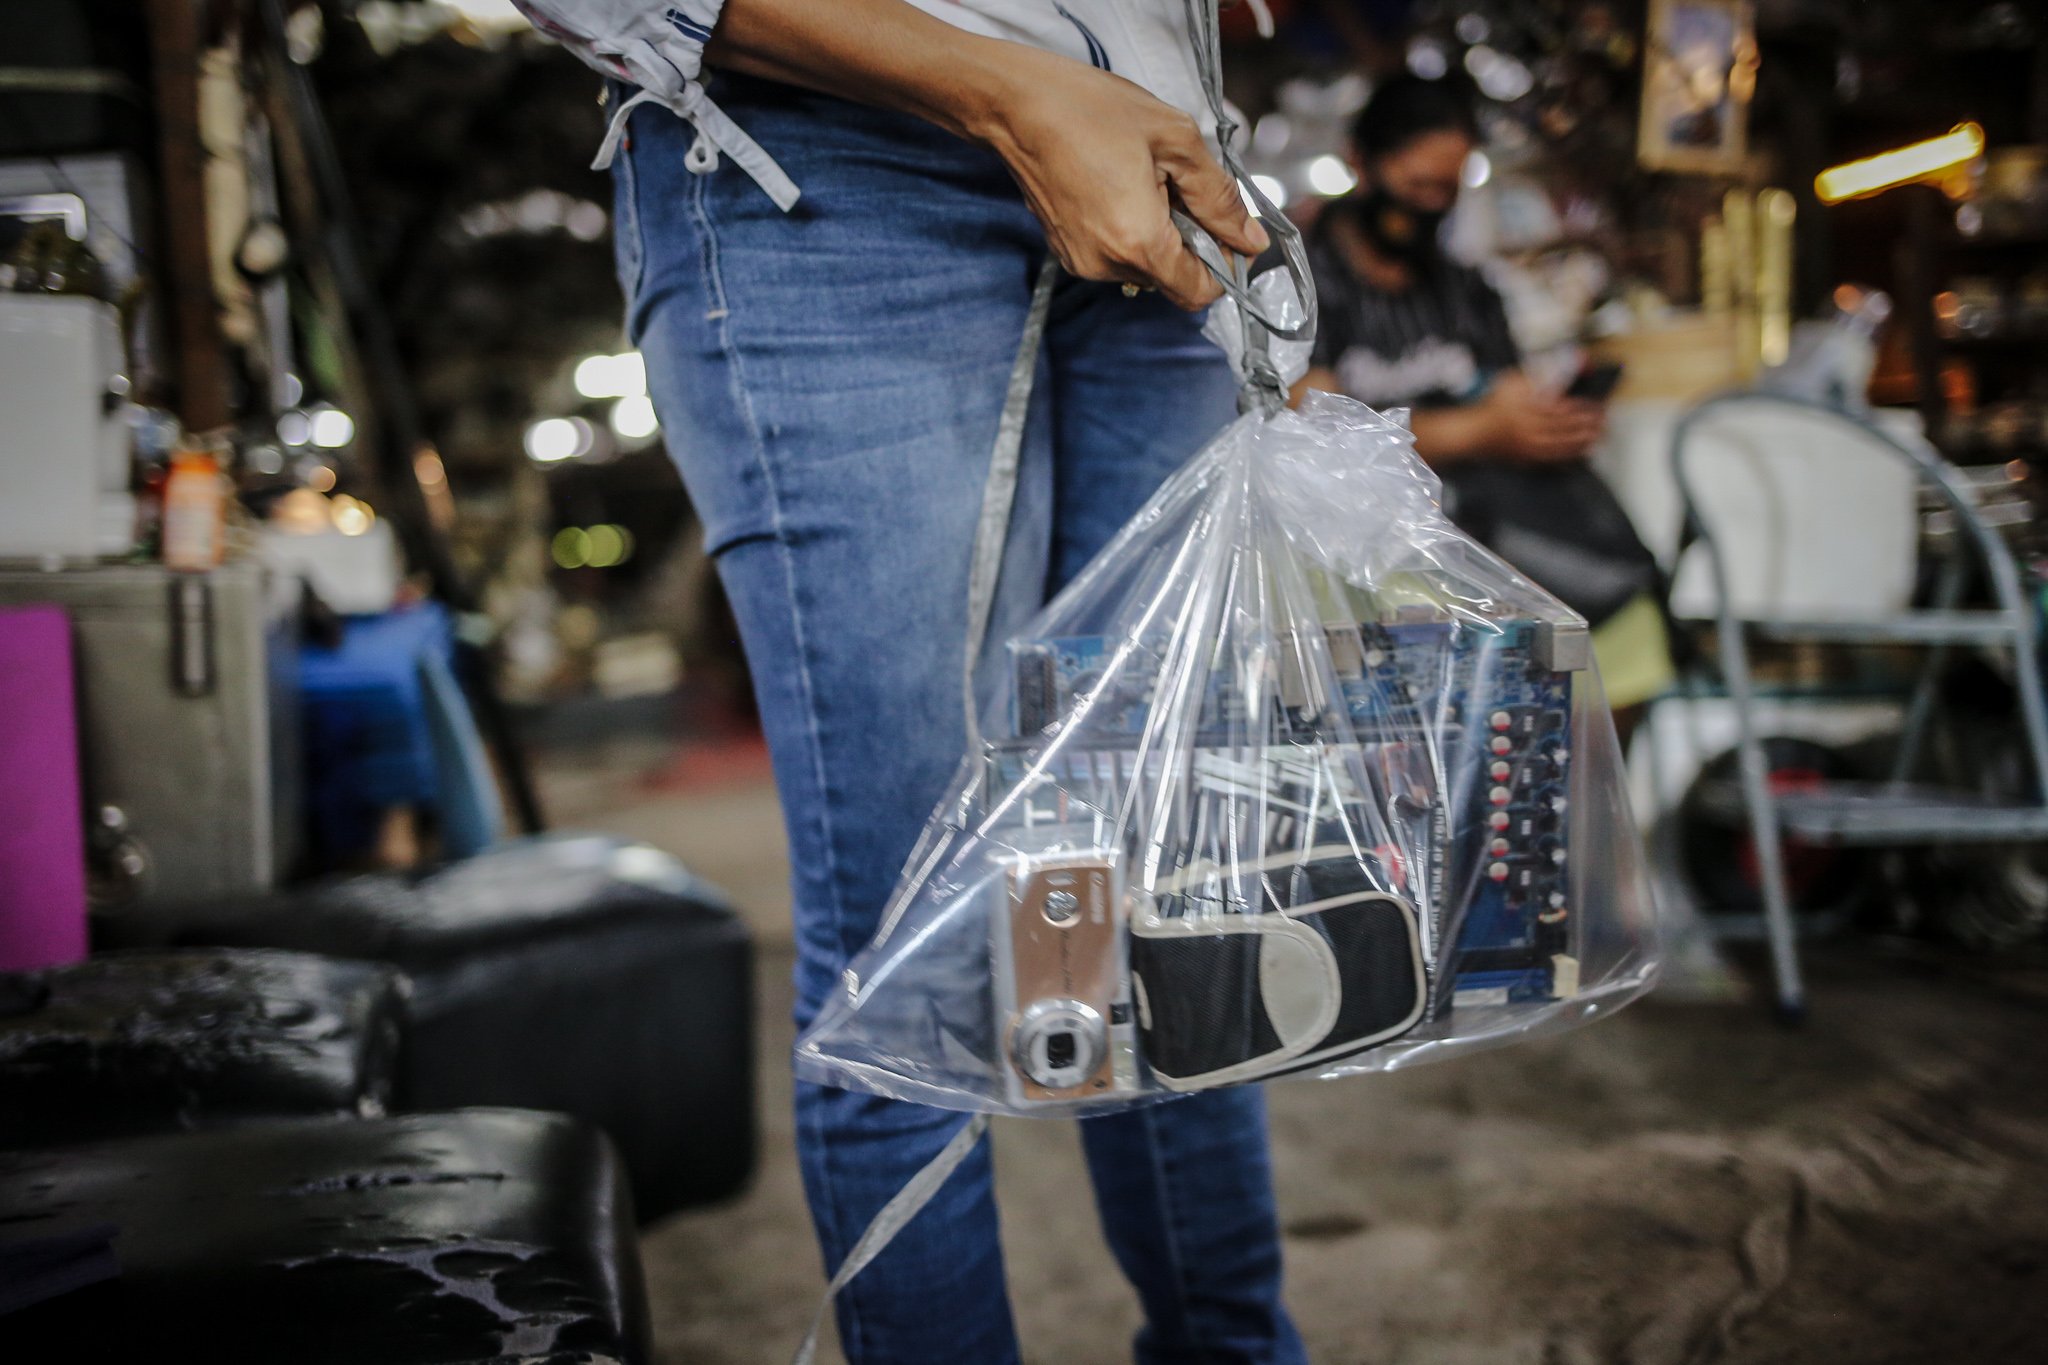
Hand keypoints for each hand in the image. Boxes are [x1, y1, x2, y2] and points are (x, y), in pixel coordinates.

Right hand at [971, 48, 1268, 309]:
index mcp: (1140, 243)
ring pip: (1144, 266)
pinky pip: (1115, 255)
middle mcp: (1108, 265)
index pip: (1200, 292)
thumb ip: (1220, 198)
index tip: (1227, 228)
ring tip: (1145, 179)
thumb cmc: (1090, 111)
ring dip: (1159, 234)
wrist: (1016, 105)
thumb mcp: (1176, 141)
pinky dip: (1130, 230)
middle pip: (1173, 279)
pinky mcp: (1066, 250)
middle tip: (1182, 186)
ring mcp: (1082, 261)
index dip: (1225, 265)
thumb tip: (1252, 239)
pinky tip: (1119, 186)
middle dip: (1190, 242)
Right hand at [1481, 372, 1605, 462]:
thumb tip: (1562, 372)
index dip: (1583, 407)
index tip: (1596, 404)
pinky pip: (1553, 460)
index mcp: (1529, 409)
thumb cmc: (1493, 406)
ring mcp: (1530, 447)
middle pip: (1566, 428)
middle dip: (1588, 424)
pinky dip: (1569, 456)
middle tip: (1603, 420)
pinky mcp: (1528, 460)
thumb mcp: (1512, 382)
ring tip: (1598, 435)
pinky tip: (1580, 453)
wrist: (1474, 433)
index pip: (1563, 408)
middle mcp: (1531, 430)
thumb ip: (1538, 376)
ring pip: (1563, 446)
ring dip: (1583, 441)